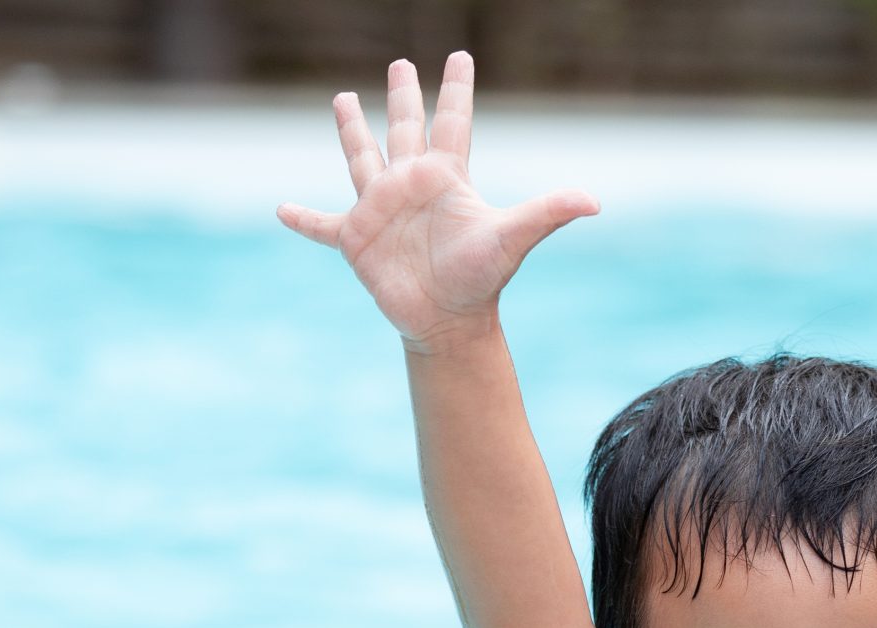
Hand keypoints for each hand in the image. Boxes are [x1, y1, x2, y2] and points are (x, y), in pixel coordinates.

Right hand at [275, 53, 598, 352]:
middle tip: (401, 65)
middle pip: (405, 128)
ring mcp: (381, 209)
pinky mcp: (356, 239)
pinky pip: (323, 225)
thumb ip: (548, 212)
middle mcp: (412, 185)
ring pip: (362, 158)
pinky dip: (303, 218)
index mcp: (447, 177)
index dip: (456, 89)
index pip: (452, 121)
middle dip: (403, 97)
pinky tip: (282, 209)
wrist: (451, 321)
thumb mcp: (512, 237)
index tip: (461, 57)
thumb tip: (594, 201)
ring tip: (343, 99)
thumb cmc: (482, 278)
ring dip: (351, 131)